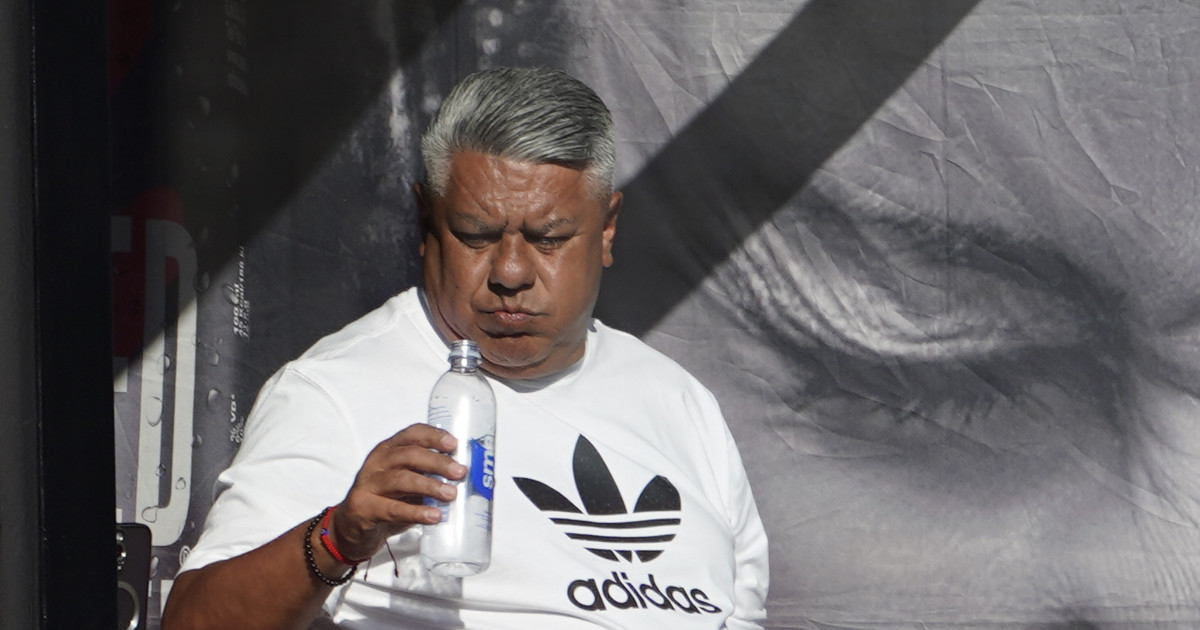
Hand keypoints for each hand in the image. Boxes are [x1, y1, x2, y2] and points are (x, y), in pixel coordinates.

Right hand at [327, 423, 466, 561]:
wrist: (351, 529)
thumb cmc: (386, 500)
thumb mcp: (406, 483)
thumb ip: (428, 476)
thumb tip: (465, 478)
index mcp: (389, 450)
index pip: (412, 434)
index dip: (433, 436)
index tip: (454, 443)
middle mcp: (377, 463)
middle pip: (409, 455)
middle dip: (437, 462)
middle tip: (460, 472)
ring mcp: (368, 484)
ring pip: (401, 479)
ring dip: (429, 486)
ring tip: (451, 494)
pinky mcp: (364, 508)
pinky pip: (393, 508)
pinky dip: (416, 512)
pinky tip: (434, 516)